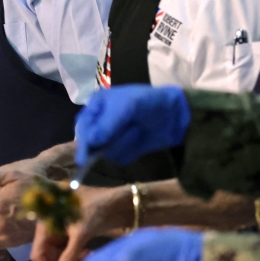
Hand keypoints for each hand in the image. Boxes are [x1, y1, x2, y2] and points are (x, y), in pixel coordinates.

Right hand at [30, 185, 130, 260]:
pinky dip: (77, 254)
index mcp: (46, 223)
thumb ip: (69, 256)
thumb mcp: (80, 233)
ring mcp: (63, 229)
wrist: (116, 200)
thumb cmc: (94, 211)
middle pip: (49, 253)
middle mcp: (51, 226)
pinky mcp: (74, 231)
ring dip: (71, 260)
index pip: (38, 251)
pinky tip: (88, 254)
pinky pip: (70, 248)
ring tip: (87, 259)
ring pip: (61, 252)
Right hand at [75, 85, 190, 165]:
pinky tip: (140, 139)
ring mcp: (112, 138)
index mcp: (96, 107)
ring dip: (123, 144)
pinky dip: (130, 151)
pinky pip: (119, 158)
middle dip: (108, 141)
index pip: (83, 126)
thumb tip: (91, 142)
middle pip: (91, 143)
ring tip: (137, 130)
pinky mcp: (125, 150)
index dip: (84, 141)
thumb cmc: (148, 102)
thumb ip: (107, 124)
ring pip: (106, 152)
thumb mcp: (127, 106)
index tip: (85, 158)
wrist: (176, 114)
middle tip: (126, 133)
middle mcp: (101, 123)